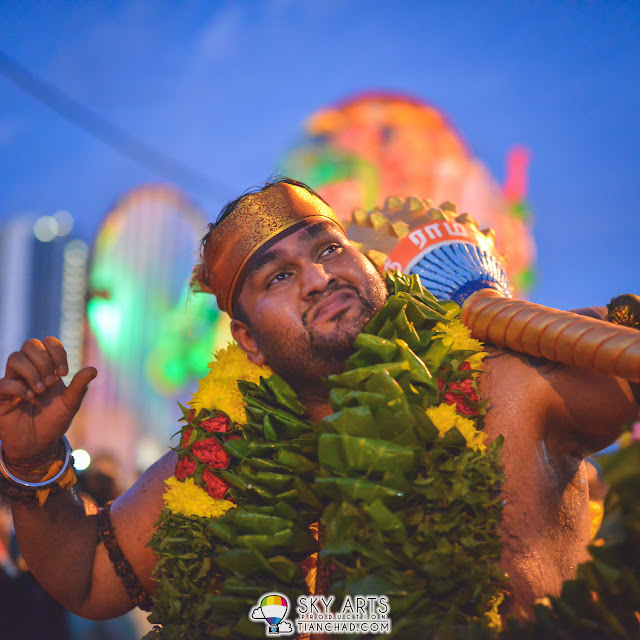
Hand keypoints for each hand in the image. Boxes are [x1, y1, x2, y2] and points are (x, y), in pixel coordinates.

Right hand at [0, 337, 96, 461]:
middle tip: (52, 382)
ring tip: (42, 390)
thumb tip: (94, 369)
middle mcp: (28, 371)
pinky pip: (4, 382)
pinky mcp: (1, 397)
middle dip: (44, 360)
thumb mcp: (71, 404)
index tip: (64, 372)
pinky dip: (19, 388)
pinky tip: (31, 398)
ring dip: (33, 372)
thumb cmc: (54, 421)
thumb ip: (79, 386)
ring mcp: (13, 382)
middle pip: (30, 344)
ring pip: (15, 358)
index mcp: (46, 368)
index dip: (56, 351)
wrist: (39, 444)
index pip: (47, 342)